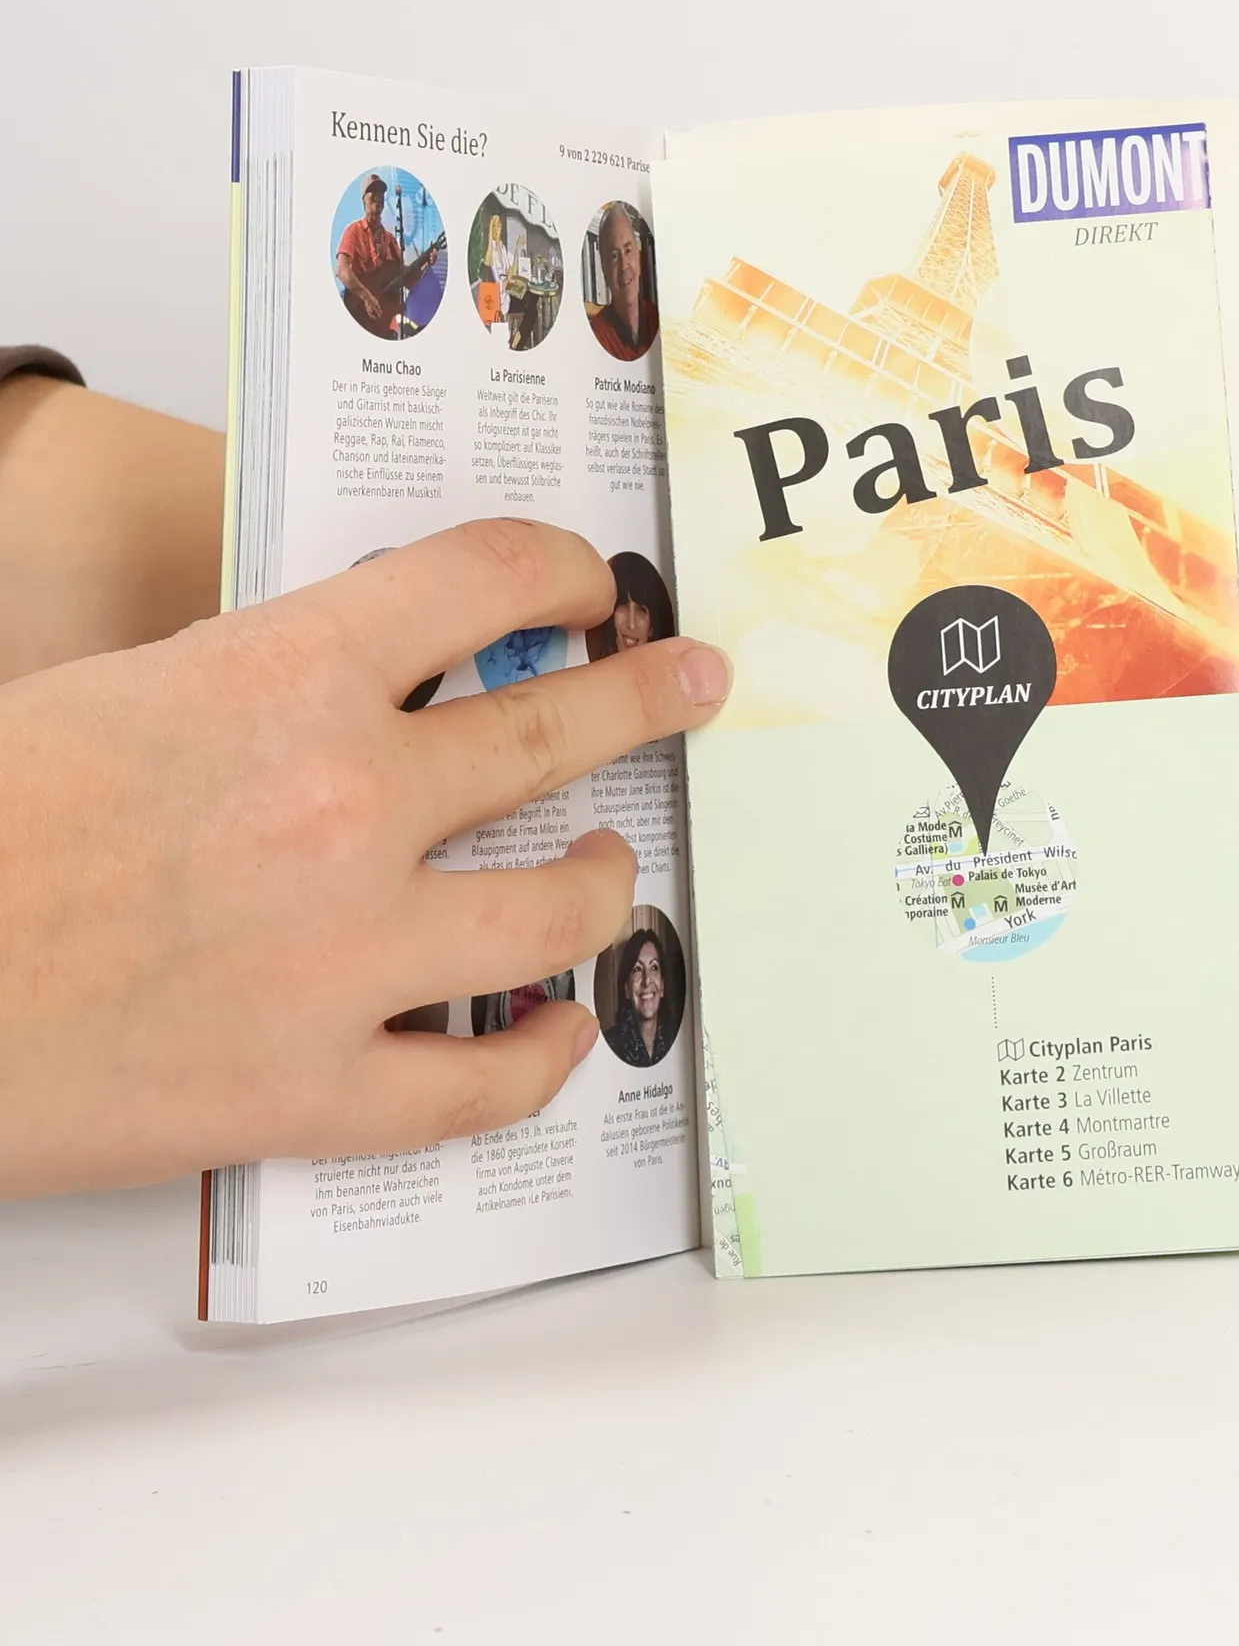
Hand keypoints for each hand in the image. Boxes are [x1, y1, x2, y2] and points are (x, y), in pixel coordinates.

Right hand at [0, 519, 731, 1196]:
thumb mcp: (126, 694)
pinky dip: (541, 1056)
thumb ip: (269, 681)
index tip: (588, 583)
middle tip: (693, 683)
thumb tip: (380, 675)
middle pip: (561, 729)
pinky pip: (482, 1082)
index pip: (482, 581)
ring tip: (610, 871)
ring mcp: (346, 957)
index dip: (558, 569)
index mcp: (282, 679)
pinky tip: (562, 1031)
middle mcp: (346, 806)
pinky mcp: (313, 1088)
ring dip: (604, 881)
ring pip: (559, 910)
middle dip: (648, 696)